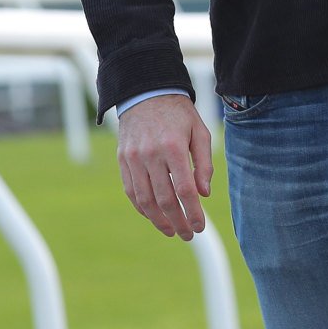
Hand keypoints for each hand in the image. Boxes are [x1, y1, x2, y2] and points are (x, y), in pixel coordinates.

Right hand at [116, 94, 212, 239]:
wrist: (146, 93)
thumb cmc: (179, 114)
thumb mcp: (200, 132)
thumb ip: (204, 164)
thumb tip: (204, 194)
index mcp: (173, 147)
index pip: (184, 189)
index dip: (193, 212)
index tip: (200, 226)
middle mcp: (150, 154)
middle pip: (164, 199)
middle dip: (178, 221)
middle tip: (188, 235)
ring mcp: (133, 159)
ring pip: (144, 199)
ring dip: (158, 220)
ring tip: (172, 230)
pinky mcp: (122, 160)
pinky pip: (131, 190)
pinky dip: (142, 207)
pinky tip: (154, 216)